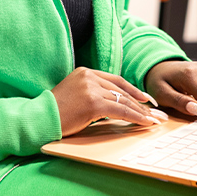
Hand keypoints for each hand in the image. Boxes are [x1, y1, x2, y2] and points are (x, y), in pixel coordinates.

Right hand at [51, 67, 166, 136]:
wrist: (39, 119)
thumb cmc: (56, 113)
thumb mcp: (76, 95)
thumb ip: (93, 94)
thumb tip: (116, 105)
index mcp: (85, 72)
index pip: (116, 80)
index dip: (134, 90)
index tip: (147, 100)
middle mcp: (89, 76)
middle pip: (122, 89)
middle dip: (142, 103)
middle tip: (157, 113)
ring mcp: (91, 88)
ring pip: (124, 100)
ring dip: (142, 112)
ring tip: (155, 121)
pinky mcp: (93, 102)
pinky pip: (120, 110)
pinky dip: (136, 118)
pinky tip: (145, 123)